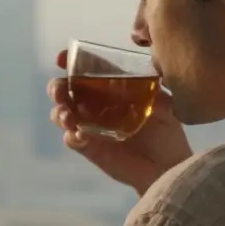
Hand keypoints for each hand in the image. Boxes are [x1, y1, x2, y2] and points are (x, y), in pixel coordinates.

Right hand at [48, 49, 191, 194]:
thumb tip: (151, 72)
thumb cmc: (166, 133)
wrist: (168, 167)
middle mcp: (95, 105)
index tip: (61, 59)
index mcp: (109, 89)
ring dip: (60, 113)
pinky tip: (80, 136)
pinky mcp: (89, 147)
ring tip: (69, 119)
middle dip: (56, 88)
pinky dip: (72, 136)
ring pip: (62, 114)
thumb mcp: (164, 104)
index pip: (84, 70)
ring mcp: (89, 127)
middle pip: (64, 90)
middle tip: (61, 92)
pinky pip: (72, 139)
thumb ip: (155, 88)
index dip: (70, 62)